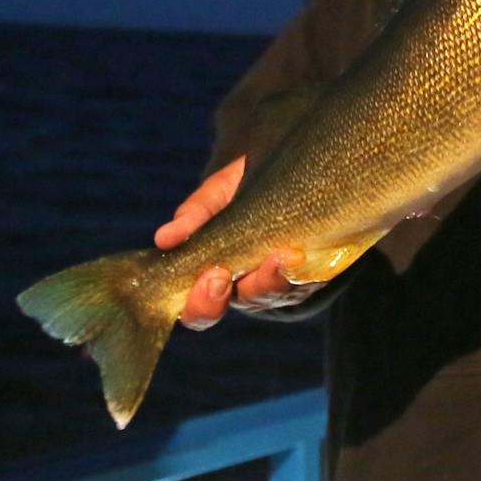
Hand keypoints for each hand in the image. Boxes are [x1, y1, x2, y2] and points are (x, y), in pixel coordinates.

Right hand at [153, 155, 319, 328]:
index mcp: (215, 273)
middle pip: (234, 307)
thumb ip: (197, 213)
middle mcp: (247, 285)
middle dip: (225, 298)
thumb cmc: (249, 186)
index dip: (200, 303)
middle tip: (221, 275)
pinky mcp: (315, 273)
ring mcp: (283, 282)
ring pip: (273, 295)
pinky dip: (303, 270)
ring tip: (278, 255)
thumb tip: (164, 238)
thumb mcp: (222, 191)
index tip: (209, 278)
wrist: (302, 172)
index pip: (198, 308)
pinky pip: (308, 281)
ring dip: (272, 279)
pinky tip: (301, 253)